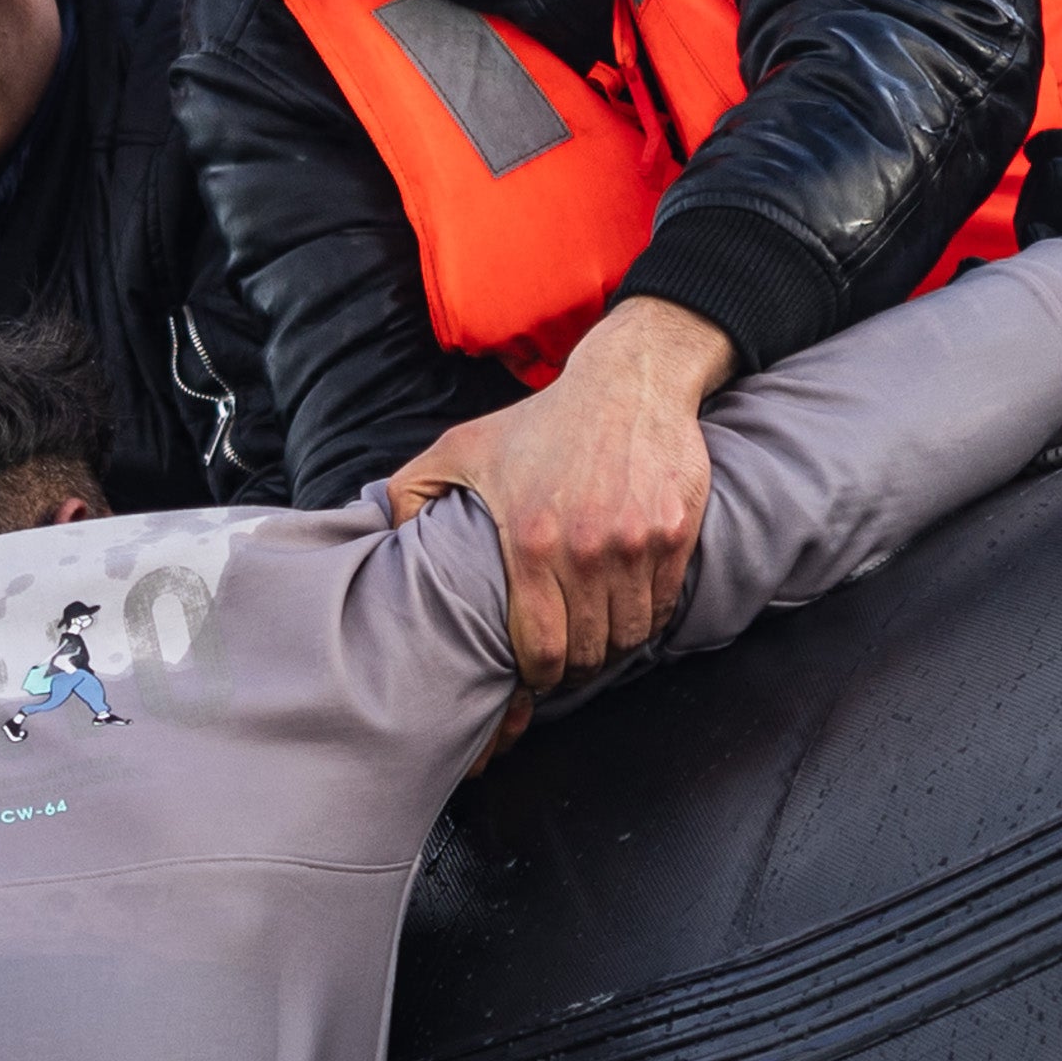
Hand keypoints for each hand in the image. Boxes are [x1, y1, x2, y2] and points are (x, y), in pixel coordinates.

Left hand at [380, 291, 730, 702]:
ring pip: (628, 637)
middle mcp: (587, 550)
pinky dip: (645, 622)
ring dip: (611, 652)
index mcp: (530, 542)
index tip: (533, 677)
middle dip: (573, 671)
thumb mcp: (461, 446)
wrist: (629, 382)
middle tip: (566, 668)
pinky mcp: (674, 535)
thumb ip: (410, 491)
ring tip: (596, 647)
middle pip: (587, 652)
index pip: (539, 648)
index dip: (536, 676)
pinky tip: (626, 615)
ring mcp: (636, 544)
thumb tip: (387, 537)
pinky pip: (662, 606)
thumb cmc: (540, 421)